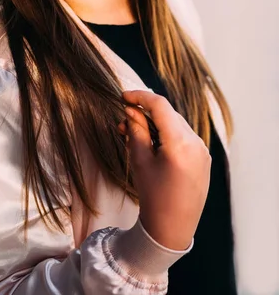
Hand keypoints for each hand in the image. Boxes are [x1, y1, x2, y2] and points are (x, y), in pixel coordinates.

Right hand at [117, 90, 210, 250]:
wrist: (173, 228)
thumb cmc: (153, 195)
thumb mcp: (140, 160)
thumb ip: (136, 130)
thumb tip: (132, 110)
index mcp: (180, 143)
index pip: (160, 106)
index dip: (140, 97)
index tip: (123, 97)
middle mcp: (196, 143)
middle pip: (168, 114)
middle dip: (145, 113)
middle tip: (123, 122)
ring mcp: (202, 150)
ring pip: (176, 124)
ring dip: (156, 124)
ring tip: (134, 135)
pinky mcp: (203, 158)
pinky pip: (183, 136)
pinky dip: (167, 134)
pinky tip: (152, 144)